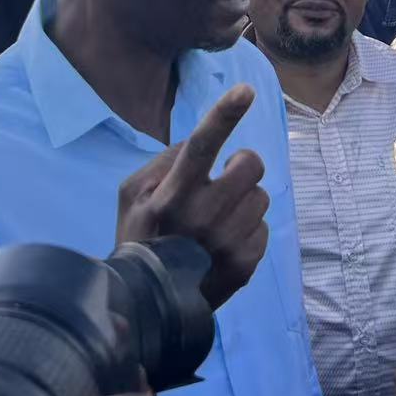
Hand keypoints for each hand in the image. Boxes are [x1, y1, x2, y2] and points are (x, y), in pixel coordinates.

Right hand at [116, 84, 268, 308]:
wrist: (149, 305)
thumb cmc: (139, 237)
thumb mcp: (132, 194)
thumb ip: (165, 161)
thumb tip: (202, 143)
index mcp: (173, 194)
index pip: (202, 144)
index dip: (224, 114)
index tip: (245, 90)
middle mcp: (204, 216)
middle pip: (250, 164)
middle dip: (239, 166)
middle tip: (221, 181)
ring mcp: (229, 242)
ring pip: (261, 196)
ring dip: (242, 201)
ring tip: (216, 220)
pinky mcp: (247, 263)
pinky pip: (263, 227)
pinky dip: (246, 230)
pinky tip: (222, 244)